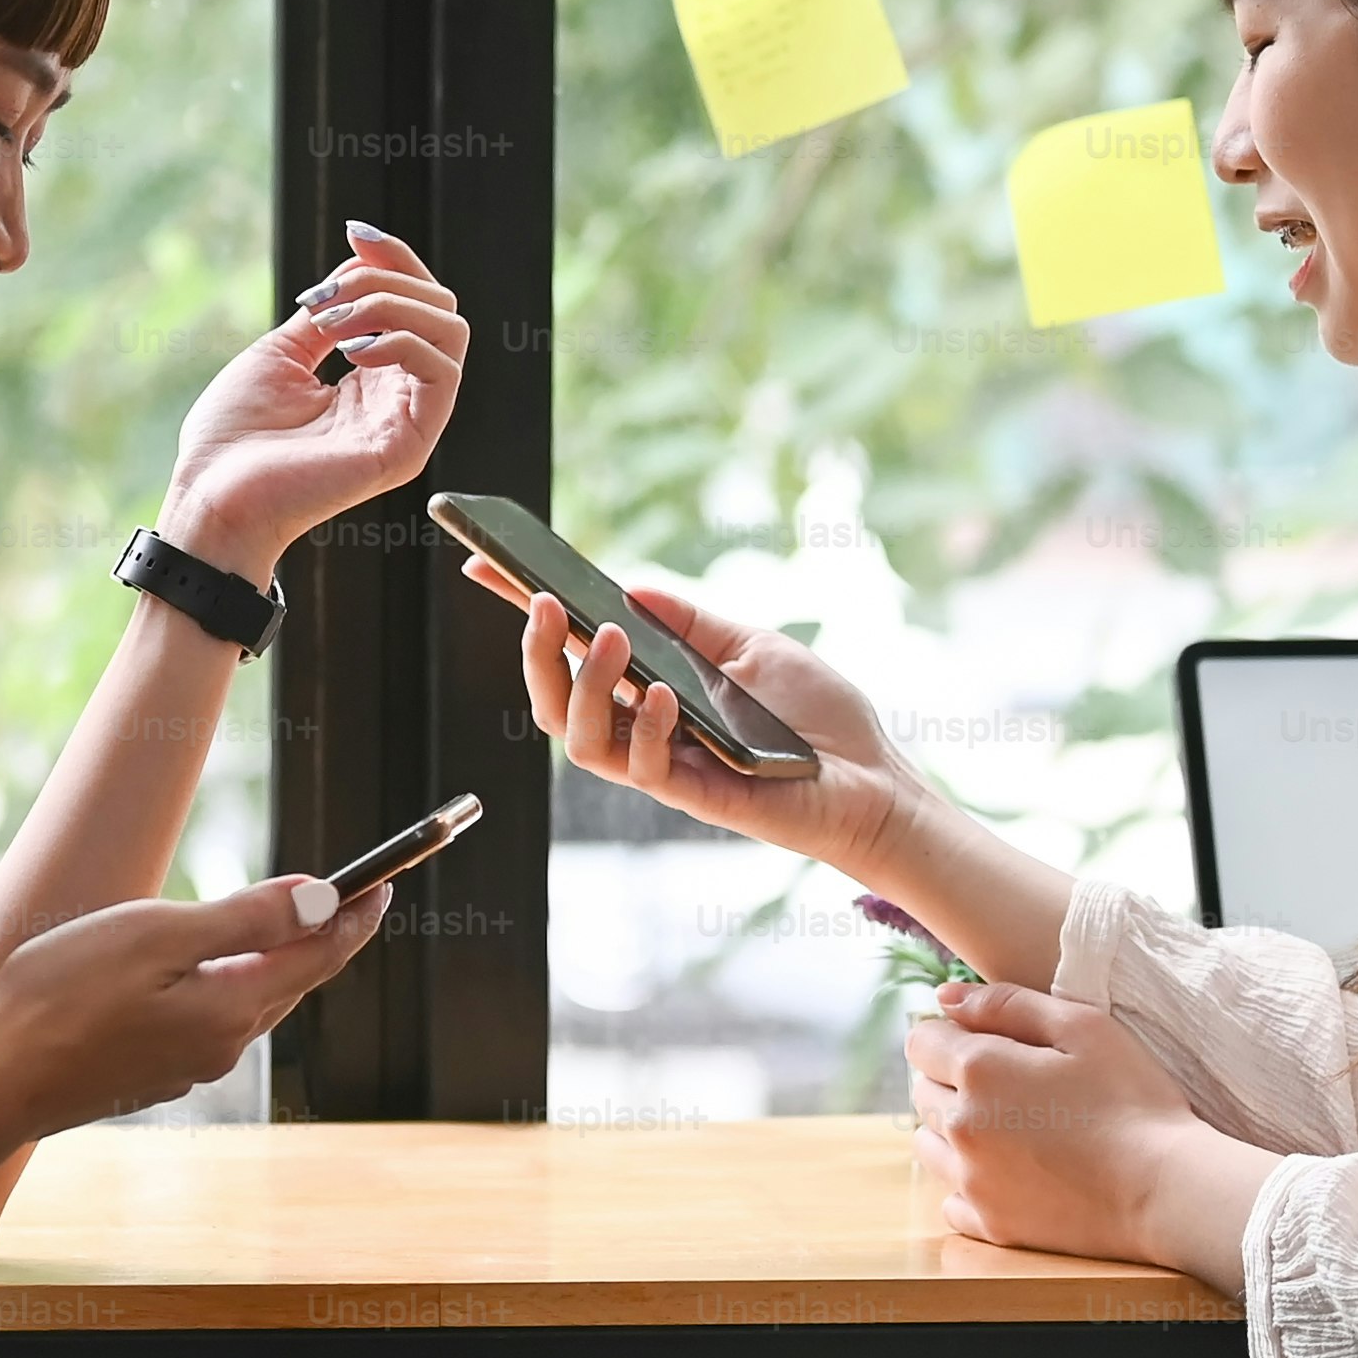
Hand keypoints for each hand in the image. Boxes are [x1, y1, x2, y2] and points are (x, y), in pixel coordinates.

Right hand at [0, 879, 389, 1139]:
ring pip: (244, 1004)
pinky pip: (202, 1022)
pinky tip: (194, 971)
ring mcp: (182, 1067)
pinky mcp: (148, 1075)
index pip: (318, 957)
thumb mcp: (157, 935)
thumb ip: (245, 919)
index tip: (384, 883)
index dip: (354, 916)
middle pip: (287, 983)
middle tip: (343, 896)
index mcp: (232, 1009)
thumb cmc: (62, 996)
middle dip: (317, 938)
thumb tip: (323, 899)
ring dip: (266, 963)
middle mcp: (219, 1047)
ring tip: (278, 927)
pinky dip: (216, 987)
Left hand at [153, 222, 465, 573]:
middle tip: (321, 299)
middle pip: (439, 307)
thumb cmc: (234, 437)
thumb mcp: (283, 351)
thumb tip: (360, 262)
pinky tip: (352, 350)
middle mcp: (397, 398)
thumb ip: (329, 312)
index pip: (416, 303)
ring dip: (392, 306)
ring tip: (334, 325)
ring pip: (450, 331)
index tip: (355, 232)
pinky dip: (402, 341)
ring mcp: (407, 423)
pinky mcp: (408, 447)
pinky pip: (442, 374)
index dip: (395, 258)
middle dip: (383, 278)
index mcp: (371, 378)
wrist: (211, 495)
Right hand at [471, 561, 915, 870]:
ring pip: (582, 740)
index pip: (576, 651)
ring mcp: (665, 765)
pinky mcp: (694, 795)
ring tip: (609, 640)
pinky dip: (648, 725)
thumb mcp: (753, 645)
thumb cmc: (818, 716)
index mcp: (653, 688)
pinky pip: (645, 767)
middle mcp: (646, 729)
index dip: (526, 613)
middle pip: (556, 702)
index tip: (484, 562)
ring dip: (586, 684)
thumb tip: (630, 589)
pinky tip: (667, 695)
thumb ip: (691, 622)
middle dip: (537, 652)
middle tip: (542, 605)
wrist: (872, 778)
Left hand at [907, 978, 1253, 1276]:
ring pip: (929, 1145)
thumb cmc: (1132, 1099)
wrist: (1165, 1189)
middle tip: (1010, 1084)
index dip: (951, 1034)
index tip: (988, 1042)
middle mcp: (961, 1127)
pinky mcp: (991, 1225)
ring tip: (1008, 1129)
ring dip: (953, 1130)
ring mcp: (973, 1181)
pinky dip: (970, 1183)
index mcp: (979, 1070)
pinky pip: (952, 1199)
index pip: (922, 1042)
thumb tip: (944, 999)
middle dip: (951, 1079)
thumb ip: (1007, 1003)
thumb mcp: (1083, 1027)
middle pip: (923, 1092)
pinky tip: (1011, 1174)